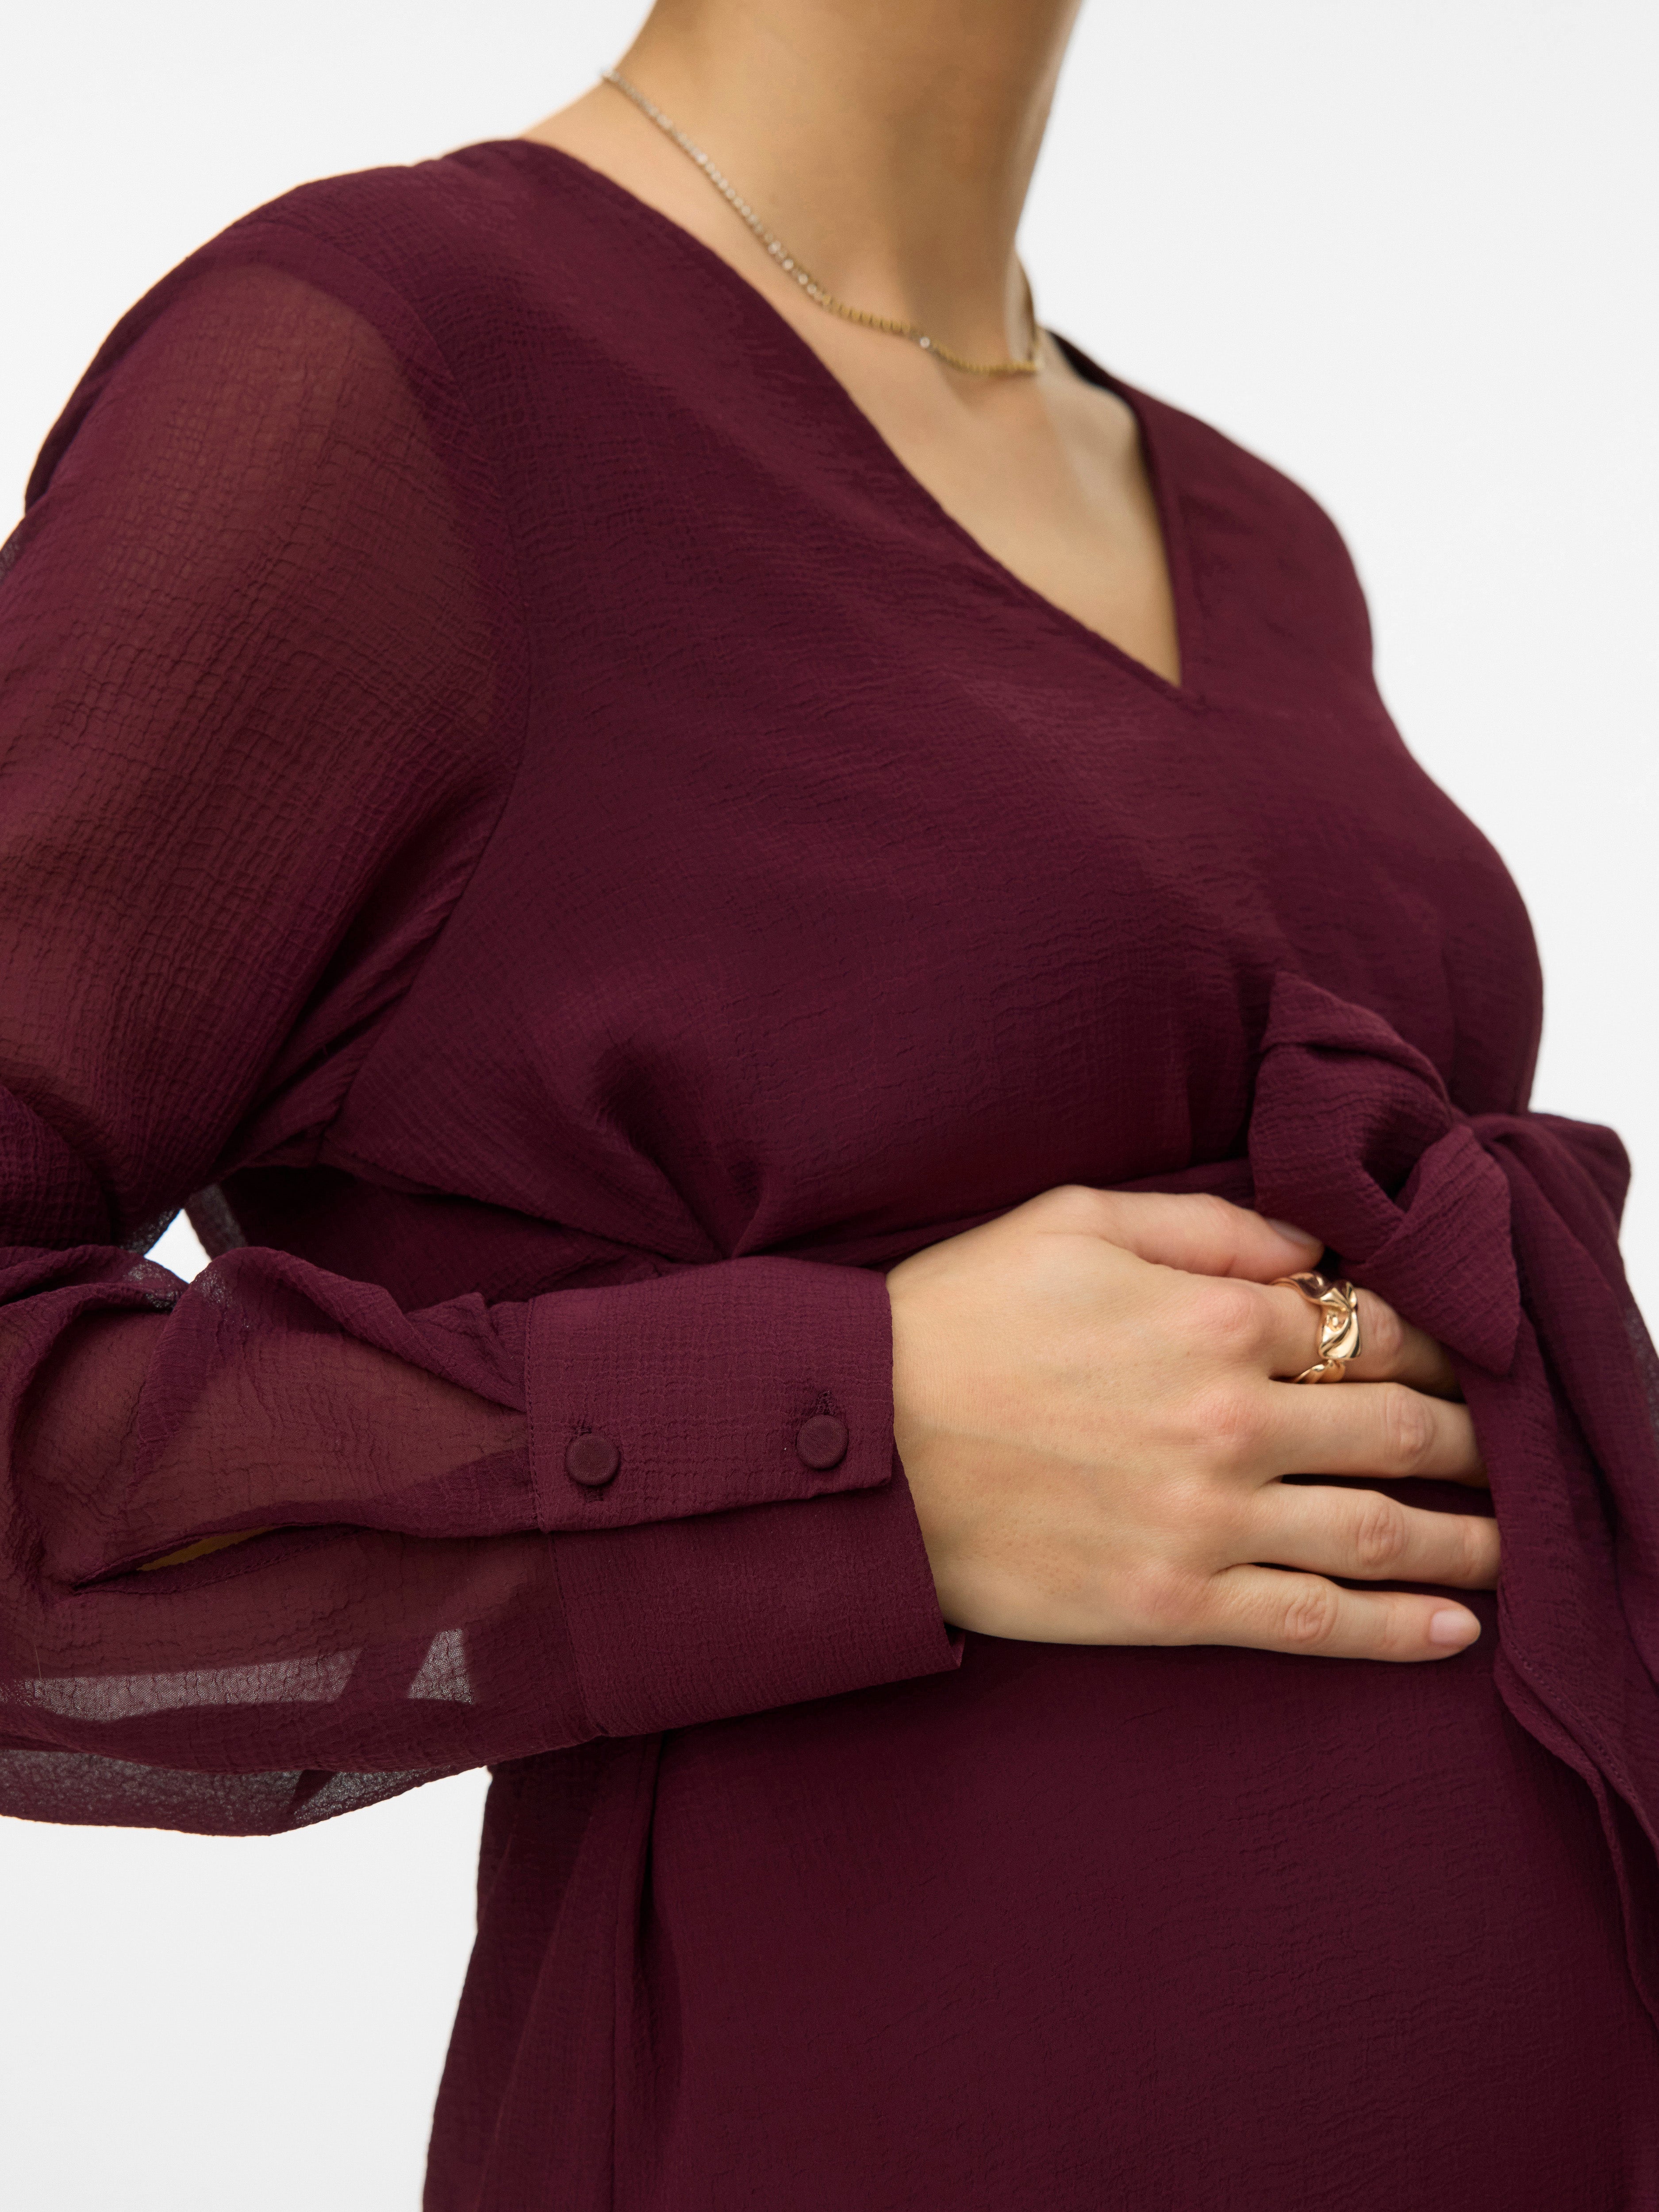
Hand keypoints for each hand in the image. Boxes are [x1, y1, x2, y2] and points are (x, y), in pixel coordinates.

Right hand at [886, 1186, 1492, 1660]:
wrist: (857, 1442)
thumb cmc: (953, 1315)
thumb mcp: (1071, 1220)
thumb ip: (1206, 1224)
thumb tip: (1313, 1250)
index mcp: (1212, 1318)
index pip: (1372, 1330)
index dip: (1440, 1344)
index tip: (1472, 1360)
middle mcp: (1230, 1421)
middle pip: (1401, 1431)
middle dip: (1479, 1441)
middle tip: (1523, 1452)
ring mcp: (1205, 1522)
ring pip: (1379, 1533)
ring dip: (1468, 1541)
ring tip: (1519, 1547)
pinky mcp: (1171, 1604)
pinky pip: (1311, 1624)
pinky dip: (1396, 1631)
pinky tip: (1454, 1632)